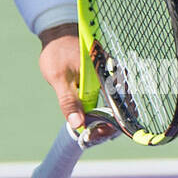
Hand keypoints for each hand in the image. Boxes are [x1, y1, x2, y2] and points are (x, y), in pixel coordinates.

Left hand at [38, 26, 116, 144]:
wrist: (58, 36)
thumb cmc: (57, 53)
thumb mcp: (59, 78)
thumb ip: (69, 100)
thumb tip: (77, 125)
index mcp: (106, 74)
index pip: (117, 106)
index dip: (109, 126)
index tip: (94, 137)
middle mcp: (113, 77)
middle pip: (120, 111)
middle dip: (107, 129)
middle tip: (88, 140)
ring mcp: (110, 81)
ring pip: (114, 110)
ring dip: (104, 125)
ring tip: (89, 137)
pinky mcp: (105, 85)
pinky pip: (108, 104)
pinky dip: (100, 117)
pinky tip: (90, 127)